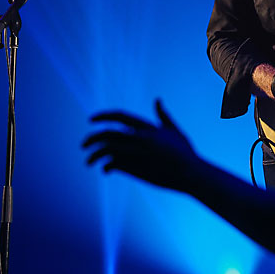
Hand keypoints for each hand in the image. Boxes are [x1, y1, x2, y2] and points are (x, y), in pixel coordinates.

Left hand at [83, 99, 204, 191]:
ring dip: (93, 155)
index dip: (103, 116)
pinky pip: (111, 164)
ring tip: (88, 162)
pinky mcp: (135, 167)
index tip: (91, 120)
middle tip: (83, 145)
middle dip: (91, 138)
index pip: (119, 116)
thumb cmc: (185, 153)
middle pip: (107, 133)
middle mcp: (139, 137)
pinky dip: (105, 167)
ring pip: (105, 149)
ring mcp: (136, 152)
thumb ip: (163, 116)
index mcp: (148, 127)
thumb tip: (157, 99)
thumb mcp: (175, 131)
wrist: (191, 173)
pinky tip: (106, 171)